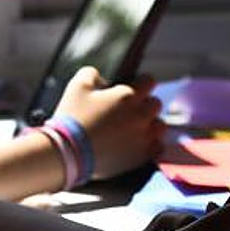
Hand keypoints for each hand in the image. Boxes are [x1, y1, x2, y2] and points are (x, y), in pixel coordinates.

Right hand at [51, 66, 166, 179]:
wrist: (68, 153)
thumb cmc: (72, 118)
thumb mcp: (77, 87)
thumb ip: (92, 74)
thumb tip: (101, 78)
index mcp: (127, 95)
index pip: (149, 81)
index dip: (141, 83)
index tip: (134, 87)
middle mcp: (141, 115)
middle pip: (156, 104)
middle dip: (144, 104)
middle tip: (129, 111)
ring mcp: (144, 137)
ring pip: (160, 126)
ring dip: (151, 125)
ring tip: (136, 129)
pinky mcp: (141, 157)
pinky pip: (159, 148)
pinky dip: (152, 145)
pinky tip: (140, 145)